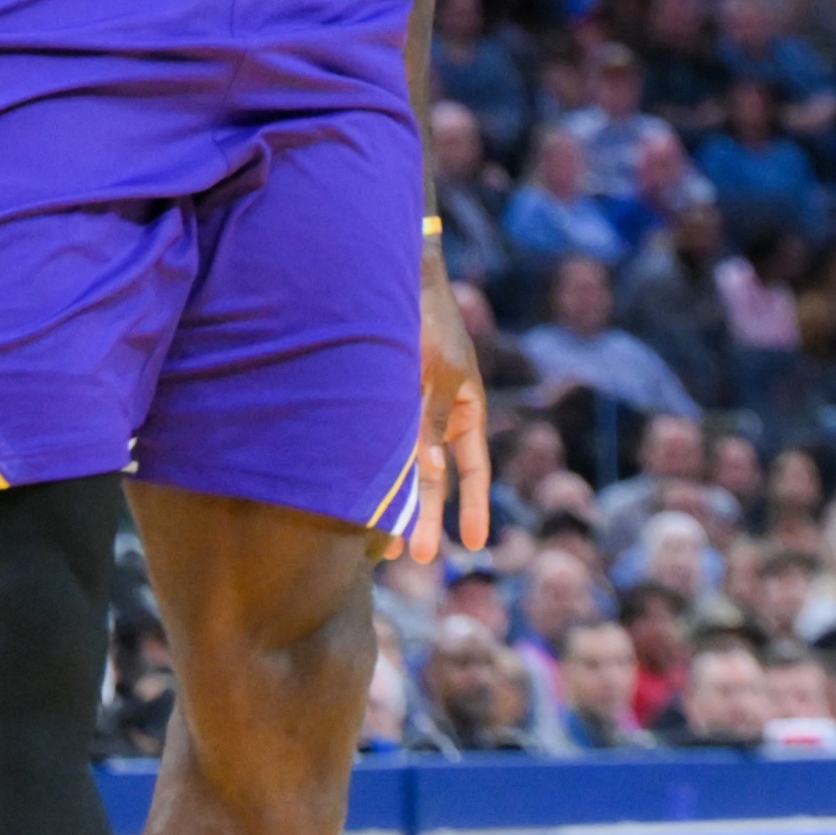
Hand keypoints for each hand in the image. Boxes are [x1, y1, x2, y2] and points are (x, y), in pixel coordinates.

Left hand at [396, 262, 489, 562]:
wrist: (397, 278)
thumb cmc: (428, 318)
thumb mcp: (437, 371)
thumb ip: (430, 421)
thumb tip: (430, 471)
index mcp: (466, 410)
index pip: (475, 469)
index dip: (475, 506)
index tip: (477, 544)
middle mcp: (437, 417)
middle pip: (437, 477)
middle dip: (429, 516)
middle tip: (421, 556)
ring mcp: (408, 412)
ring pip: (405, 467)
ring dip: (397, 500)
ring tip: (384, 543)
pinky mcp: (379, 404)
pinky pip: (380, 445)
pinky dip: (373, 471)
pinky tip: (358, 496)